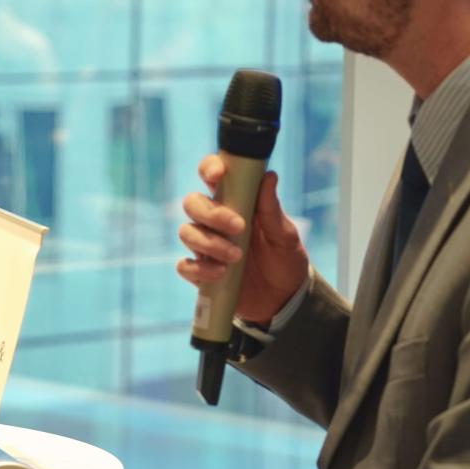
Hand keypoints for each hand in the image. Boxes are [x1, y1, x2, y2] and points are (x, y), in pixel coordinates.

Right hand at [177, 154, 309, 323]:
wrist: (284, 300)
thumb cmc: (284, 260)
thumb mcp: (285, 236)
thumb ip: (272, 210)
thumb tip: (269, 176)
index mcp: (236, 203)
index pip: (213, 176)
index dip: (209, 168)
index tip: (218, 174)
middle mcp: (215, 221)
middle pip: (193, 203)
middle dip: (211, 213)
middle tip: (238, 227)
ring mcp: (206, 246)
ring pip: (187, 232)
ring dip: (210, 243)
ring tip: (236, 257)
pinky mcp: (201, 272)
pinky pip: (184, 266)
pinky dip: (199, 269)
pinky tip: (221, 273)